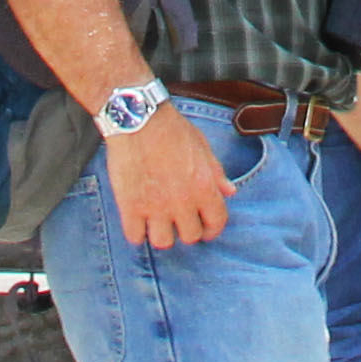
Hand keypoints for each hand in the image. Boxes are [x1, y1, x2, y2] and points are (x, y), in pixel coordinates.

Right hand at [102, 106, 232, 249]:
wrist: (138, 119)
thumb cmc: (171, 129)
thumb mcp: (202, 146)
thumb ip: (216, 172)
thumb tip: (229, 191)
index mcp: (204, 187)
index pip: (216, 222)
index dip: (212, 229)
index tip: (205, 228)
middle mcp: (182, 202)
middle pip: (190, 236)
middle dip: (186, 230)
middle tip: (178, 221)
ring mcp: (155, 207)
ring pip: (163, 242)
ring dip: (161, 234)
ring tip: (157, 223)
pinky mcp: (130, 207)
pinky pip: (135, 237)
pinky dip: (136, 232)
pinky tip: (137, 221)